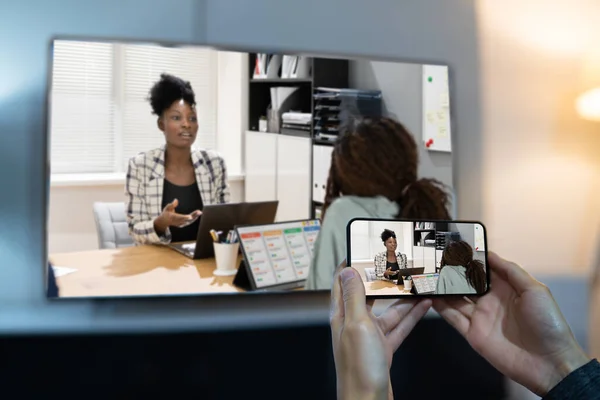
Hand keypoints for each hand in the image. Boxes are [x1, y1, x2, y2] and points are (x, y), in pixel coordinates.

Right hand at [154, 199, 200, 233]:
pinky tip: (198, 214)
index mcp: (174, 218)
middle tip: (199, 212)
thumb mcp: (167, 208)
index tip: (190, 217)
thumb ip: (172, 205)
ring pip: (189, 221)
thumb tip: (176, 200)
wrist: (164, 222)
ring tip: (200, 212)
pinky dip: (193, 218)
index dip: (186, 218)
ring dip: (195, 217)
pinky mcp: (182, 225)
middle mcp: (178, 222)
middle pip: (187, 219)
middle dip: (194, 216)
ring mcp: (180, 224)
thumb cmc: (166, 214)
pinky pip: (189, 222)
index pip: (181, 218)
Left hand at [330, 261, 431, 399]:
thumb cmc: (358, 368)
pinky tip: (423, 306)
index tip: (365, 248)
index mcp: (342, 315)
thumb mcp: (356, 325)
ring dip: (404, 297)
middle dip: (383, 278)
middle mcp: (354, 323)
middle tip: (400, 263)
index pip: (343, 282)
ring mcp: (369, 337)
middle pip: (369, 294)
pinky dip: (411, 317)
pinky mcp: (383, 349)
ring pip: (389, 310)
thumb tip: (347, 269)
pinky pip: (399, 328)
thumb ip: (354, 297)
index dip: (352, 264)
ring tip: (419, 282)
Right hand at [433, 252, 589, 396]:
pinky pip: (453, 318)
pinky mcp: (472, 333)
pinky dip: (441, 308)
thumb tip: (489, 253)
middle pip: (465, 284)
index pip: (483, 270)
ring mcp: (480, 317)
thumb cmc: (547, 322)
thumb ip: (511, 271)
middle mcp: (490, 301)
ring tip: (427, 275)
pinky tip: (430, 296)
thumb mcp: (535, 290)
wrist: (549, 362)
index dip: (470, 260)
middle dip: (451, 273)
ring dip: (442, 288)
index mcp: (505, 289)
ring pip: (455, 299)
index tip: (454, 247)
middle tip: (434, 260)